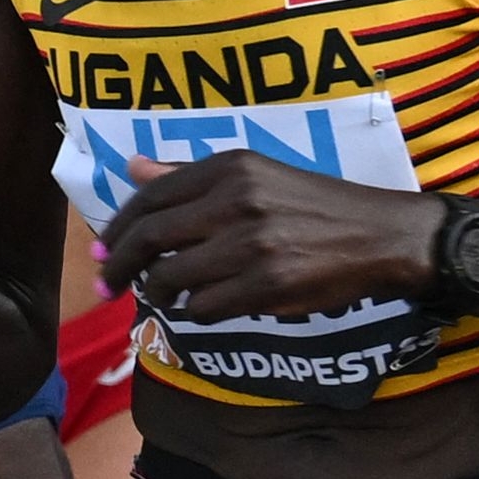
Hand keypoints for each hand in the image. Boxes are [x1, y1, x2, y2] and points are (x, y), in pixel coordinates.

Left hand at [98, 152, 441, 322]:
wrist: (377, 235)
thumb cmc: (312, 204)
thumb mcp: (255, 175)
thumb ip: (190, 175)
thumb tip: (132, 167)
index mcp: (231, 167)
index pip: (151, 196)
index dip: (118, 226)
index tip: (101, 248)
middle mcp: (236, 200)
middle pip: (151, 237)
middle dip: (119, 266)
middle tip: (106, 285)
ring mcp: (251, 245)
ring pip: (172, 278)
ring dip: (159, 292)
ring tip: (163, 295)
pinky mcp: (266, 286)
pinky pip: (204, 308)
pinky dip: (196, 311)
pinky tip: (205, 305)